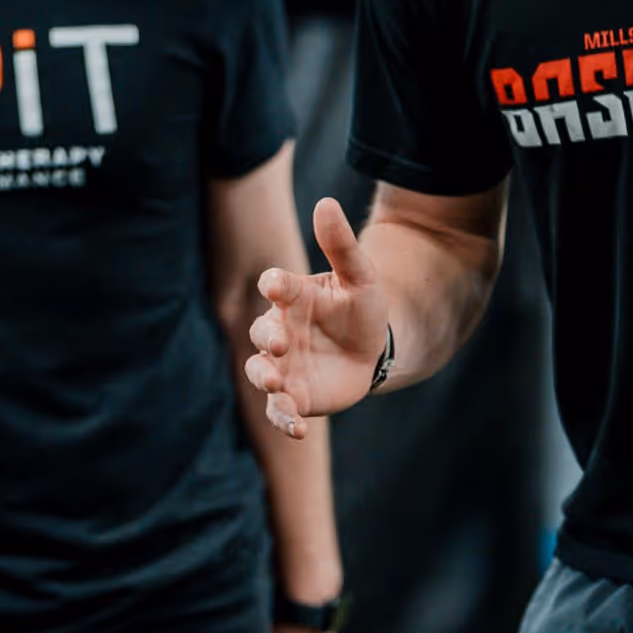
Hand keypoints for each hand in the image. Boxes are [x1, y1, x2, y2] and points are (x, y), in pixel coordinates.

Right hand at [245, 198, 389, 437]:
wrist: (371, 350)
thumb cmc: (360, 308)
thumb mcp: (360, 276)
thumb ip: (342, 244)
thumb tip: (327, 202)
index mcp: (293, 297)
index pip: (276, 286)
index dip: (274, 285)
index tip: (275, 285)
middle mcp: (281, 331)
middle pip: (262, 333)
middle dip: (267, 338)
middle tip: (280, 344)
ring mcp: (284, 366)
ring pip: (260, 373)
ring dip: (264, 379)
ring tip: (276, 384)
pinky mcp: (294, 397)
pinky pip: (280, 411)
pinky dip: (284, 421)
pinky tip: (299, 431)